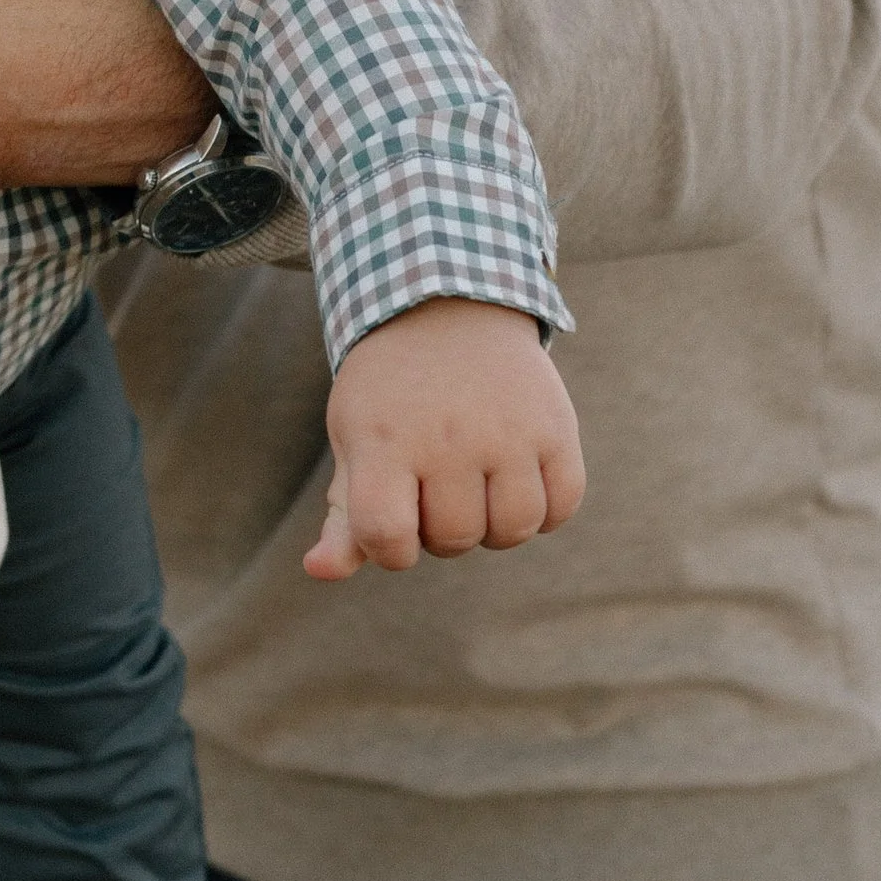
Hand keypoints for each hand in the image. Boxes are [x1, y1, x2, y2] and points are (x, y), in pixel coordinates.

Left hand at [305, 299, 583, 579]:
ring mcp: (507, 429)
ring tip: (476, 486)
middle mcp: (448, 434)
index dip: (389, 549)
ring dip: (493, 527)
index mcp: (384, 439)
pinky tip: (516, 480)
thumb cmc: (392, 393)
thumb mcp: (356, 440)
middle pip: (454, 538)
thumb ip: (345, 515)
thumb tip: (319, 571)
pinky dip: (543, 511)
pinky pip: (561, 507)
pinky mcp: (555, 425)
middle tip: (434, 485)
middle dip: (441, 530)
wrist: (449, 308)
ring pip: (513, 530)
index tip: (393, 522)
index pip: (386, 535)